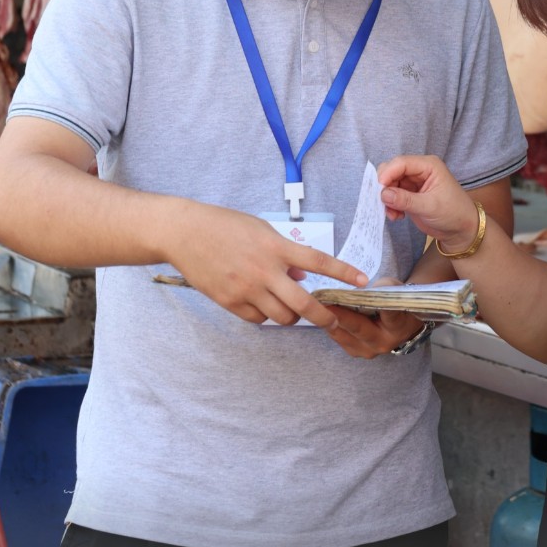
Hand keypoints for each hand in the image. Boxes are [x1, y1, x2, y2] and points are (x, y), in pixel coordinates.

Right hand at [165, 199, 366, 326]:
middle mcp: (264, 271)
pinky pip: (258, 319)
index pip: (318, 261)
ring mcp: (246, 289)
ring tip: (288, 307)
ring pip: (282, 317)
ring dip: (291, 315)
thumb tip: (300, 277)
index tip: (361, 281)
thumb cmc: (224, 225)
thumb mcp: (261, 231)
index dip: (343, 272)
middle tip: (333, 321)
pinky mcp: (230, 302)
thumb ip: (284, 254)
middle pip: (303, 304)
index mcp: (276, 247)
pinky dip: (264, 316)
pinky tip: (261, 304)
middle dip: (324, 317)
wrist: (184, 233)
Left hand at [322, 280, 424, 360]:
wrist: (402, 325)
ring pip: (345, 335)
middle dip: (339, 314)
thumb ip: (382, 288)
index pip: (388, 313)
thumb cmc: (397, 302)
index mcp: (398, 325)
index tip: (356, 295)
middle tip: (323, 301)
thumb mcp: (395, 290)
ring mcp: (368, 351)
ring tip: (317, 305)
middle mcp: (383, 342)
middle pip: (358, 328)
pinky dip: (330, 324)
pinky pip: (339, 338)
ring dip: (330, 320)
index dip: (373, 304)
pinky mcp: (356, 352)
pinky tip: (322, 313)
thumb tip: (359, 290)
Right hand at [377, 155, 479, 251]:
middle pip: (392, 171)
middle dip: (385, 187)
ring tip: (394, 214)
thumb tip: (383, 194)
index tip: (379, 190)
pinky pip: (392, 195)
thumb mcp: (430, 206)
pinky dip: (390, 205)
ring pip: (389, 184)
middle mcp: (419, 170)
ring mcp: (413, 182)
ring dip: (387, 199)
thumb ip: (406, 200)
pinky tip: (397, 216)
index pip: (401, 163)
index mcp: (428, 165)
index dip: (387, 174)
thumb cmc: (453, 213)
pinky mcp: (409, 194)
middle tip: (384, 204)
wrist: (460, 230)